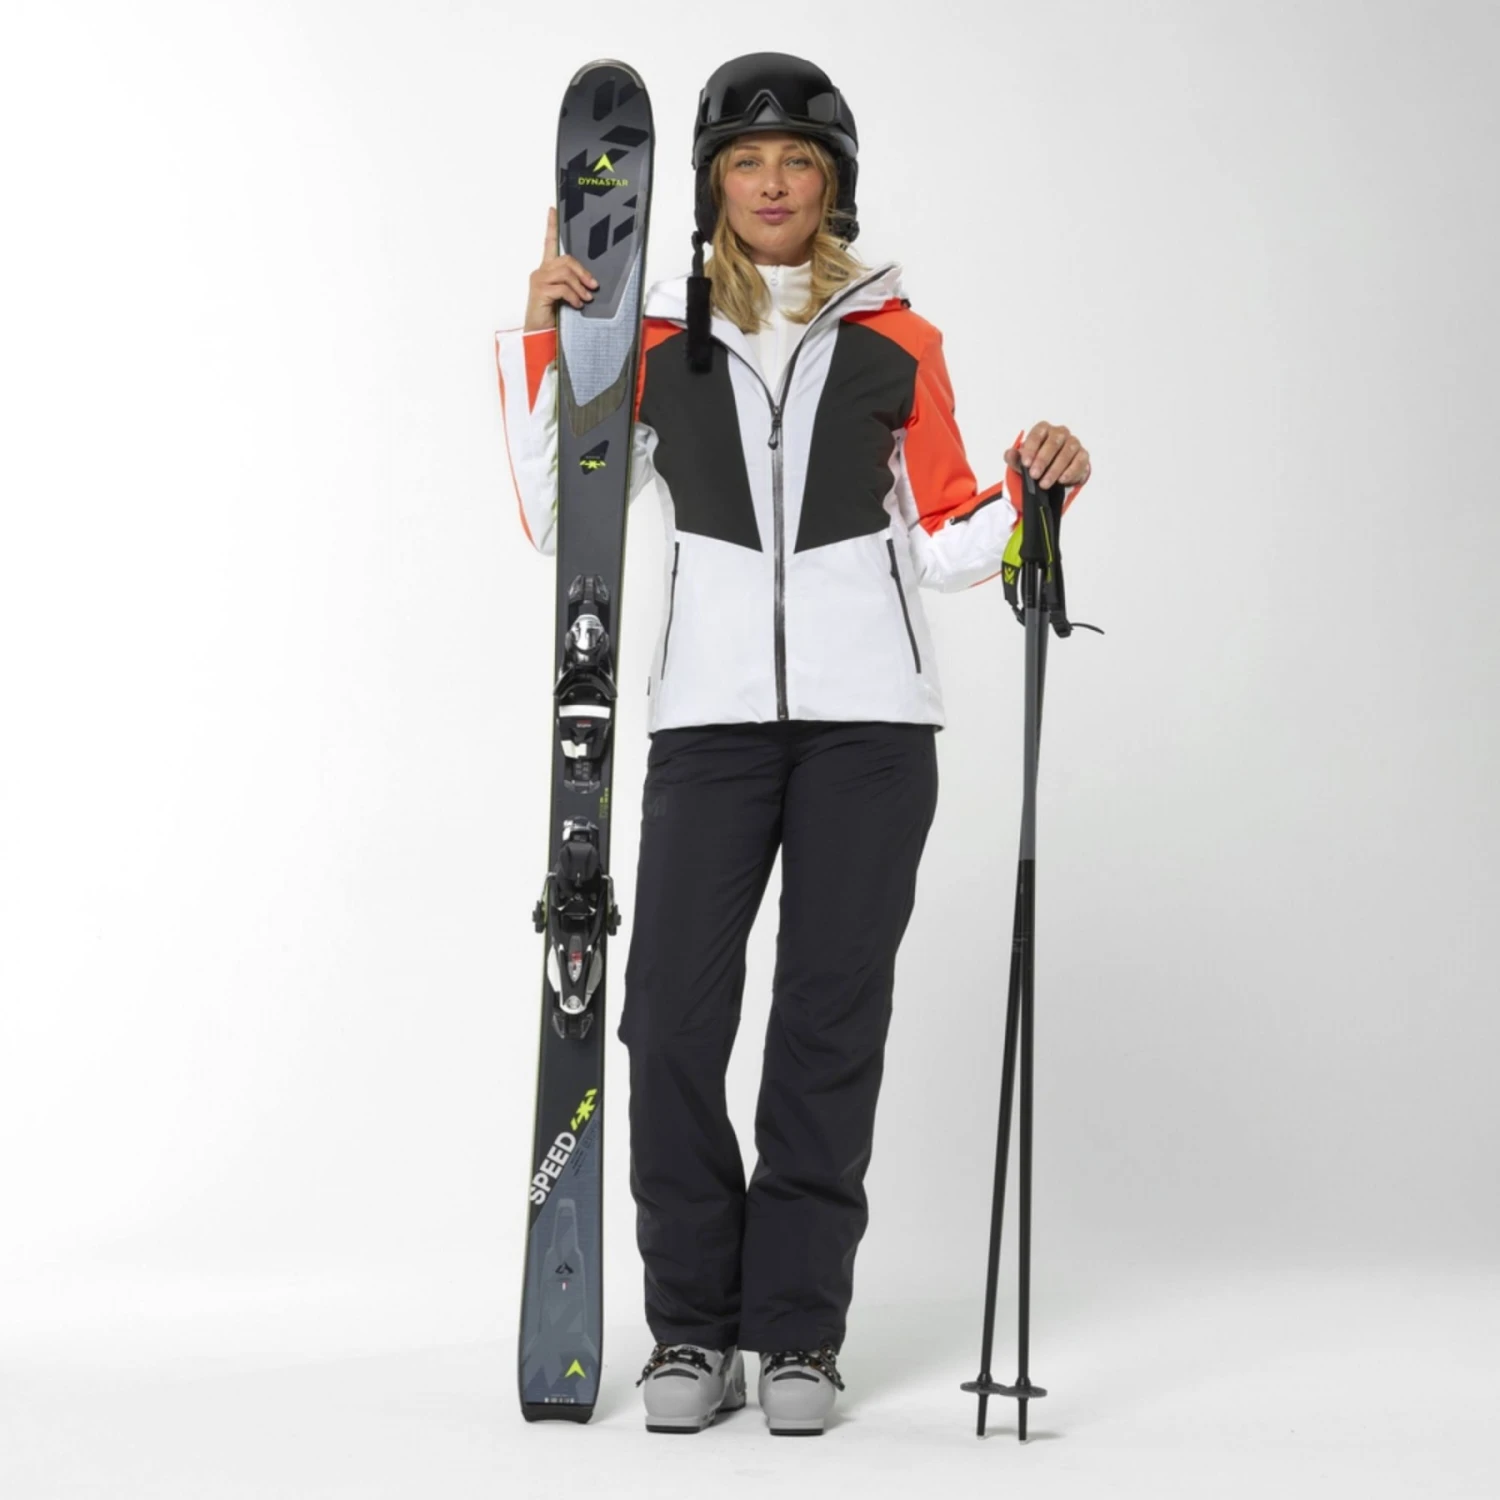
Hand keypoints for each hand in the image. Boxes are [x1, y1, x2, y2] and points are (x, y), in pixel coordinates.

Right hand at [523, 206, 598, 331]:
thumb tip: (591, 283)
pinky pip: (562, 288)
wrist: (539, 334)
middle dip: (583, 272)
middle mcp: (540, 271)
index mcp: (546, 270)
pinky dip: (573, 296)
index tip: (552, 209)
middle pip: (566, 260)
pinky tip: (576, 305)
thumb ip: (572, 284)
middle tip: (593, 286)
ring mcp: (539, 280)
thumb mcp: (566, 297)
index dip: (551, 225)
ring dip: (580, 287)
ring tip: (585, 299)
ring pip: (566, 273)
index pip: (548, 243)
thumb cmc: (553, 316)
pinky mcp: (540, 291)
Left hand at [1005, 423, 1090, 488]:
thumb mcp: (1023, 461)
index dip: (1031, 449)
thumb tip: (1009, 454)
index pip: (1037, 434)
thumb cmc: (1036, 461)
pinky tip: (1062, 480)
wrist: (1053, 472)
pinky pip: (1079, 461)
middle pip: (1053, 442)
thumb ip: (1014, 457)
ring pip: (1067, 452)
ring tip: (1045, 483)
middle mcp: (1060, 432)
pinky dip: (1071, 471)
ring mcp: (1073, 442)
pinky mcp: (1082, 455)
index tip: (1025, 464)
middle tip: (1034, 475)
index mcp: (1043, 429)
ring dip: (1055, 469)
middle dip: (1043, 460)